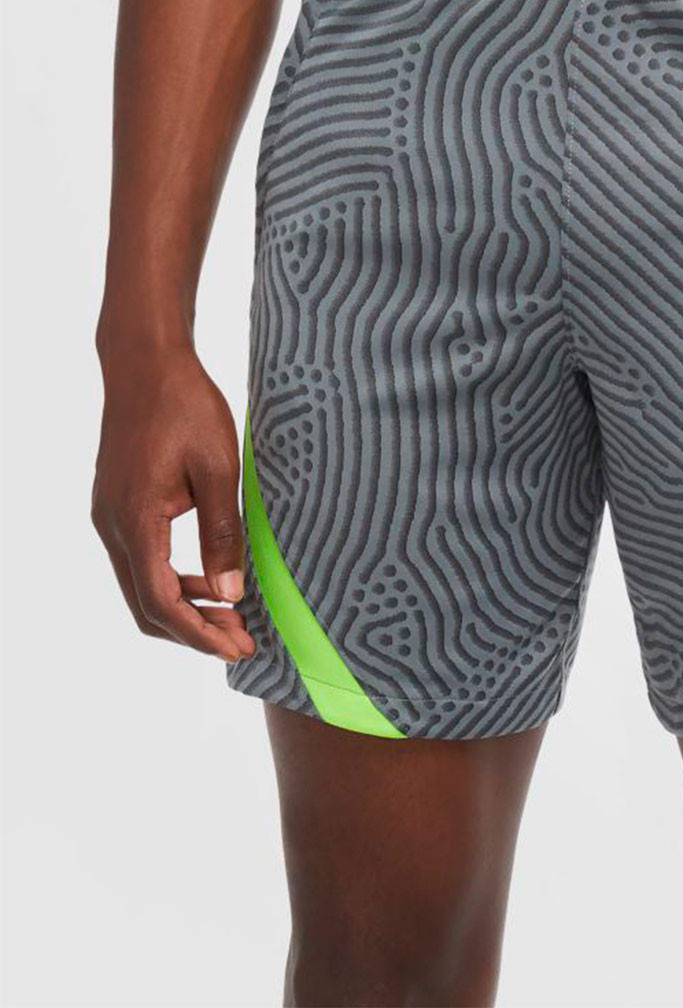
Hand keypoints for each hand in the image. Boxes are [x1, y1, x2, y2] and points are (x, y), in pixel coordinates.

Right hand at [92, 345, 253, 662]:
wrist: (146, 364)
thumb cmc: (186, 407)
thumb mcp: (219, 469)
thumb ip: (223, 532)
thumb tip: (231, 593)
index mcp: (135, 520)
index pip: (161, 601)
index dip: (199, 633)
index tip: (238, 648)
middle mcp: (112, 525)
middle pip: (145, 605)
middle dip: (194, 631)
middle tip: (243, 642)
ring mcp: (110, 517)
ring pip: (142, 586)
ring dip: (186, 608)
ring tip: (234, 617)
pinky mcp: (119, 508)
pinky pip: (142, 561)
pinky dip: (175, 581)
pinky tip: (212, 580)